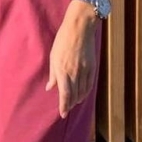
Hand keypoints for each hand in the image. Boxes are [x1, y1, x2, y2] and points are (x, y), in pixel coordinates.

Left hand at [45, 1, 98, 117]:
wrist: (79, 29)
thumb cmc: (62, 41)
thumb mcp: (53, 57)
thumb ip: (52, 74)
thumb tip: (50, 87)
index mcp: (62, 70)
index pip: (64, 94)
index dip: (64, 105)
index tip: (63, 113)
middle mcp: (74, 73)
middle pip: (74, 95)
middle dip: (70, 104)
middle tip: (67, 110)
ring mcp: (84, 70)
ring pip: (82, 91)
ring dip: (78, 99)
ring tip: (73, 104)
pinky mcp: (92, 67)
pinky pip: (89, 84)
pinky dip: (86, 92)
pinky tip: (83, 95)